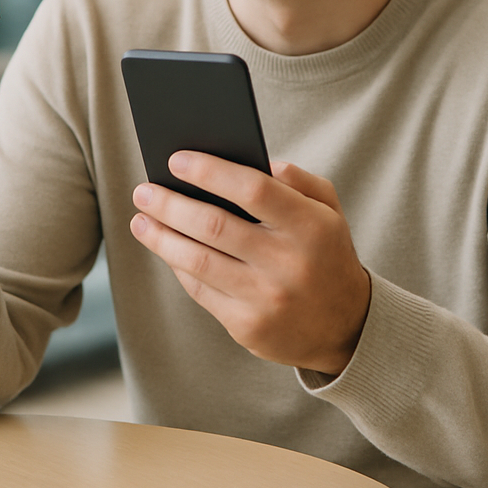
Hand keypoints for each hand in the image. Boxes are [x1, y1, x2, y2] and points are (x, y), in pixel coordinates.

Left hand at [129, 153, 370, 375]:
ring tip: (141, 218)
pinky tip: (165, 247)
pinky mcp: (247, 327)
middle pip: (214, 226)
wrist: (346, 327)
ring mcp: (266, 299)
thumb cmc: (326, 255)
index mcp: (310, 226)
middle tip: (144, 190)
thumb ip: (297, 179)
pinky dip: (177, 265)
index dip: (211, 172)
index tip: (177, 159)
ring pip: (198, 261)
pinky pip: (200, 290)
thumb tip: (251, 160)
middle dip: (171, 204)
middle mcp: (288, 263)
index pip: (254, 190)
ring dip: (161, 237)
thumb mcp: (329, 211)